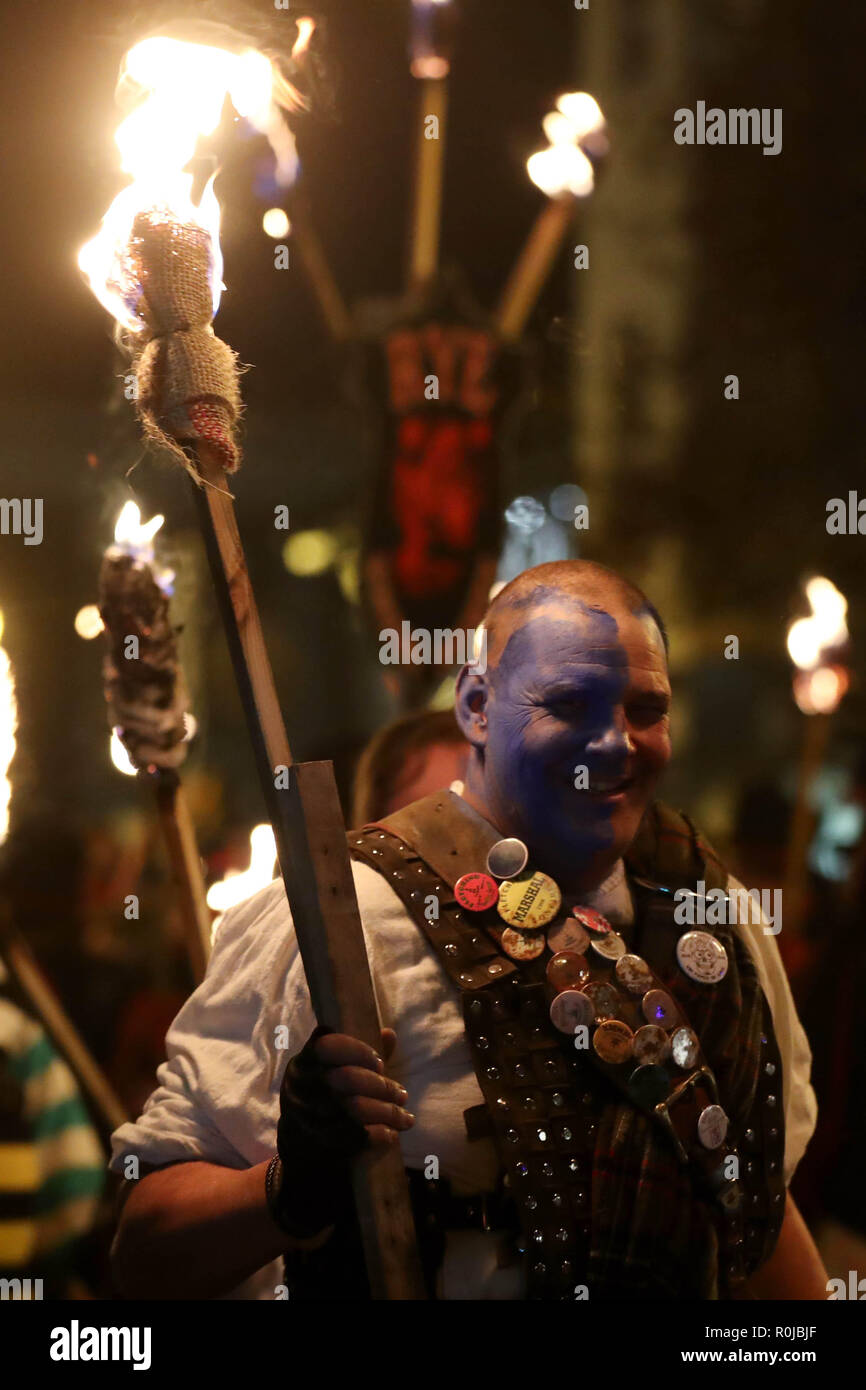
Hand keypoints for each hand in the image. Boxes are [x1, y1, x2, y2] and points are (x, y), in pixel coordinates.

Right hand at [307, 1027, 414, 1149]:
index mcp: (305, 1061)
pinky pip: (353, 1136)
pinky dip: (377, 1134)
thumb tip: (390, 1034)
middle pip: (347, 1079)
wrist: (301, 1137)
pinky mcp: (316, 1141)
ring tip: (406, 1117)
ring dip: (387, 1112)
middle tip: (403, 1094)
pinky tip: (391, 1133)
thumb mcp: (336, 1069)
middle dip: (382, 1086)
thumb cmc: (326, 1092)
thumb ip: (361, 1053)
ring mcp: (306, 1115)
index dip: (358, 1051)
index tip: (381, 1064)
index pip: (326, 1046)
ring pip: (355, 1110)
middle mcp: (301, 1086)